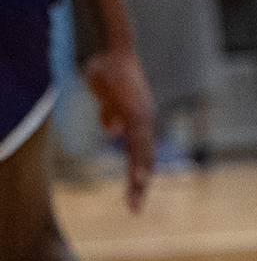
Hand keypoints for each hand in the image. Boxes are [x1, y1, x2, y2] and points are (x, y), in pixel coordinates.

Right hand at [85, 47, 155, 210]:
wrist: (113, 51)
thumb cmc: (109, 72)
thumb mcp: (108, 98)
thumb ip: (111, 114)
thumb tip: (112, 132)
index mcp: (139, 121)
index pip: (141, 154)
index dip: (137, 175)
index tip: (134, 197)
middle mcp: (145, 121)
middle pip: (145, 159)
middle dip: (139, 186)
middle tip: (135, 210)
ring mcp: (142, 116)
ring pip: (143, 153)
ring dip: (139, 177)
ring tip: (137, 197)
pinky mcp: (135, 112)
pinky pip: (138, 139)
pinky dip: (138, 158)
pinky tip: (138, 174)